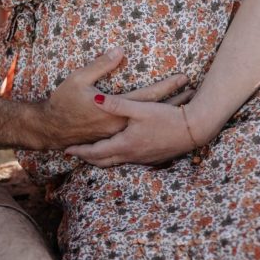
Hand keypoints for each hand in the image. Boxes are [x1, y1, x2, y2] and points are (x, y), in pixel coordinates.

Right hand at [42, 47, 189, 147]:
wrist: (51, 129)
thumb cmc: (63, 102)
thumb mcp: (78, 79)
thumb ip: (101, 65)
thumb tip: (120, 50)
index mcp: (115, 110)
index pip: (148, 96)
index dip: (167, 86)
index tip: (184, 77)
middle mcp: (120, 125)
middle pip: (154, 112)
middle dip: (175, 101)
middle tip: (193, 91)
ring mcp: (117, 134)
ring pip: (149, 124)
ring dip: (167, 114)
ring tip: (183, 105)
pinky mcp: (113, 139)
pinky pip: (139, 133)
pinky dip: (153, 126)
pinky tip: (162, 123)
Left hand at [65, 98, 206, 167]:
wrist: (194, 131)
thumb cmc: (168, 118)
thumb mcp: (140, 109)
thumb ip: (117, 104)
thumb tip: (96, 98)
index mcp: (124, 144)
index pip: (95, 152)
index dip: (79, 151)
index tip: (66, 149)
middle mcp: (131, 155)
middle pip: (102, 161)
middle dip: (87, 157)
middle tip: (74, 153)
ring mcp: (142, 158)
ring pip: (115, 162)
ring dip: (101, 158)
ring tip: (90, 153)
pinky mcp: (152, 158)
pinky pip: (126, 160)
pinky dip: (115, 157)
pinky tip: (116, 151)